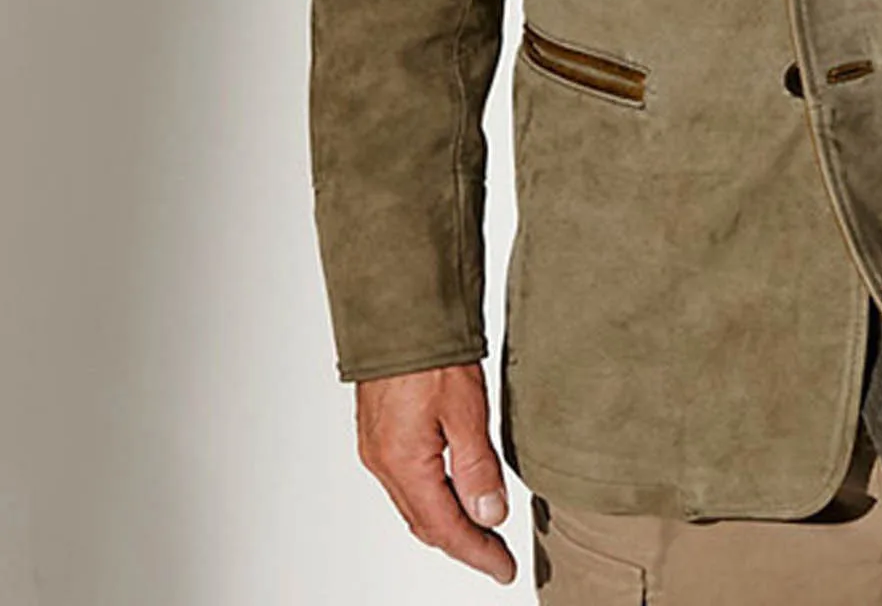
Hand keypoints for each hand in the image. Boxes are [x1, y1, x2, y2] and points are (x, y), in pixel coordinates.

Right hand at [355, 362, 516, 584]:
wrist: (400, 312)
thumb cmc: (431, 354)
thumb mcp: (466, 410)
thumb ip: (478, 467)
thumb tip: (490, 516)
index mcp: (404, 463)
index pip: (445, 527)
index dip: (477, 553)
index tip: (503, 569)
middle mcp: (384, 463)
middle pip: (427, 522)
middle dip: (464, 543)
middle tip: (497, 556)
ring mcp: (378, 449)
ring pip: (415, 503)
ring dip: (448, 521)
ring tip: (482, 530)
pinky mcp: (380, 433)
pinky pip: (407, 482)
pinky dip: (432, 496)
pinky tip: (453, 491)